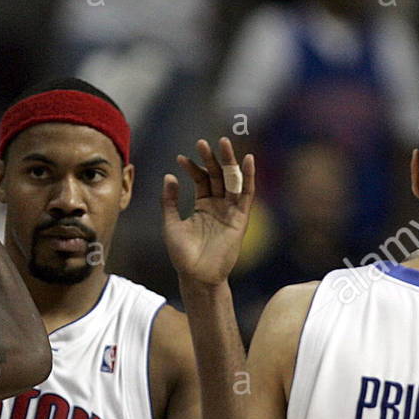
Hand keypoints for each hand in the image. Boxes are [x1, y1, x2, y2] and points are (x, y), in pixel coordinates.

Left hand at [162, 138, 255, 286]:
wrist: (197, 275)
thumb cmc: (182, 255)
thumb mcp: (171, 224)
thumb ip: (169, 201)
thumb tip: (169, 176)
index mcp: (203, 205)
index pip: (201, 179)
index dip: (192, 167)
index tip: (181, 158)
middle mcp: (218, 205)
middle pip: (217, 175)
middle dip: (211, 158)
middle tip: (202, 142)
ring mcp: (230, 211)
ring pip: (232, 180)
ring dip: (229, 162)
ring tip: (223, 143)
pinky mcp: (241, 219)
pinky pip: (247, 195)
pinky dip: (249, 177)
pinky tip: (248, 160)